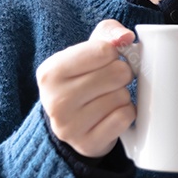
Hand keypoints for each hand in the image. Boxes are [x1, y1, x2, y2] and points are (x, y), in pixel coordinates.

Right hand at [36, 19, 136, 157]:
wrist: (73, 123)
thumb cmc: (84, 79)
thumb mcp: (90, 50)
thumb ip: (109, 32)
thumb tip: (125, 37)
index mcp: (50, 71)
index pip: (105, 50)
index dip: (114, 54)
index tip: (107, 61)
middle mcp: (55, 100)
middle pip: (117, 73)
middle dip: (122, 75)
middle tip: (110, 82)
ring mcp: (69, 126)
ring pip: (122, 97)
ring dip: (122, 96)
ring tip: (106, 99)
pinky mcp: (87, 144)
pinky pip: (125, 118)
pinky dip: (126, 115)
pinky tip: (111, 115)